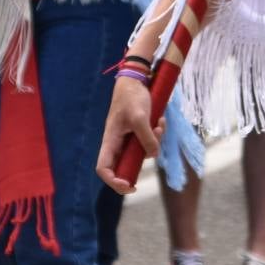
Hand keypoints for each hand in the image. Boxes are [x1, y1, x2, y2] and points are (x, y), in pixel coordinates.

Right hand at [96, 76, 160, 195]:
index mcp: (110, 140)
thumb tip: (153, 154)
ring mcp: (127, 138)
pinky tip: (160, 120)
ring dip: (153, 143)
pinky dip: (156, 134)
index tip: (129, 185)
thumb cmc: (132, 97)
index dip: (113, 181)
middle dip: (141, 163)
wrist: (137, 80)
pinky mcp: (137, 133)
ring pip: (140, 153)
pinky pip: (148, 142)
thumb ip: (147, 138)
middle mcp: (117, 143)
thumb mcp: (140, 117)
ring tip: (159, 125)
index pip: (103, 168)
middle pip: (123, 166)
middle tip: (152, 154)